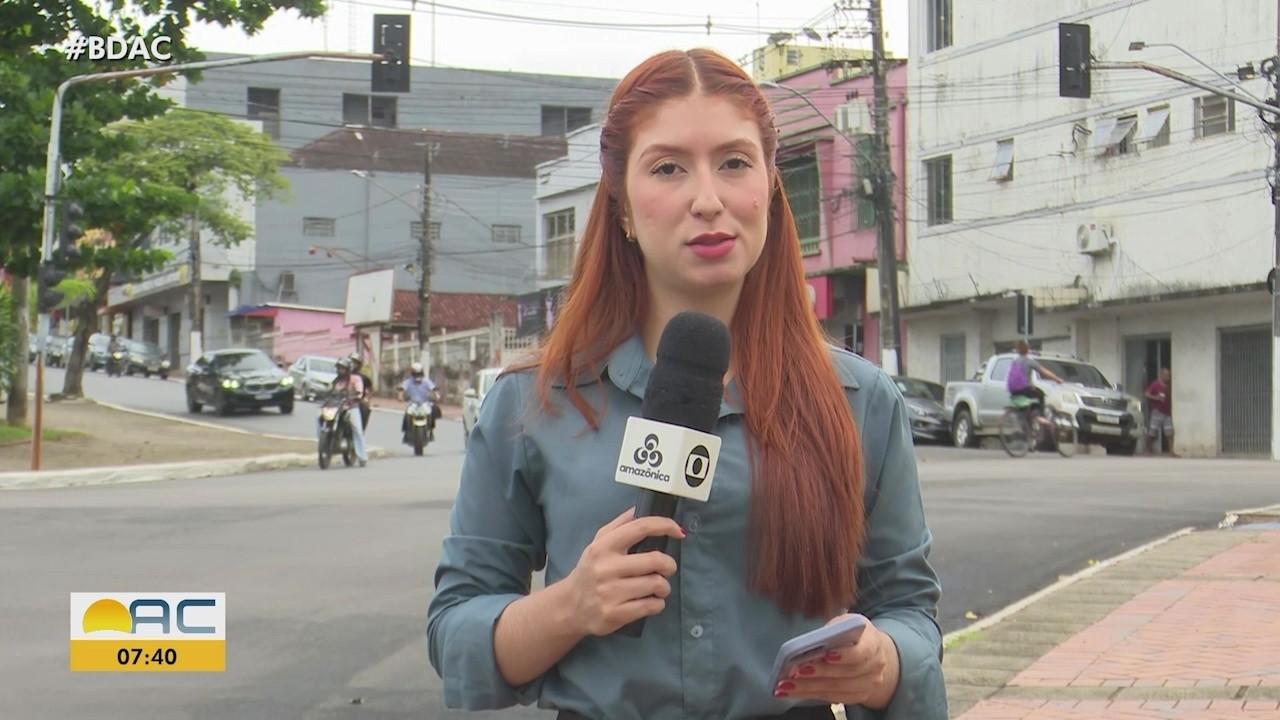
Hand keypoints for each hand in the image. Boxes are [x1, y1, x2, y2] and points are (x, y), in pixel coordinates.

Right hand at [564, 508, 682, 636]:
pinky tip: (650, 601)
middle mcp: (606, 568)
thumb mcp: (598, 543)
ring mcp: (610, 593)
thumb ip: (620, 524)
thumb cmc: (590, 570)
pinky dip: (657, 604)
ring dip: (664, 586)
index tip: (678, 531)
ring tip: (657, 587)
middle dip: (669, 565)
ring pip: (657, 584)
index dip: (664, 525)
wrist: (570, 606)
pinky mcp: (615, 614)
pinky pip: (651, 606)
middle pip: (656, 560)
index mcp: (604, 546)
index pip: (640, 528)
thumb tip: (642, 507)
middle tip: (666, 569)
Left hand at [774, 615, 896, 706]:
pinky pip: (832, 698)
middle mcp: (875, 666)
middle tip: (796, 671)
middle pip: (846, 674)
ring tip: (786, 685)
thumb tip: (811, 643)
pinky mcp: (858, 696)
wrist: (870, 653)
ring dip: (808, 688)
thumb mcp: (845, 623)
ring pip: (836, 689)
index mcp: (873, 643)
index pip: (862, 652)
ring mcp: (869, 684)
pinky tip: (793, 691)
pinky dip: (810, 694)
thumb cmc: (852, 634)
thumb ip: (832, 630)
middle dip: (819, 673)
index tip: (826, 655)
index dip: (845, 655)